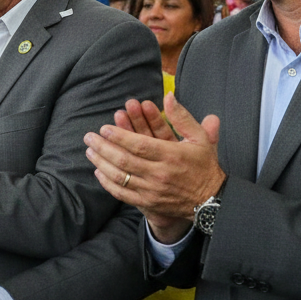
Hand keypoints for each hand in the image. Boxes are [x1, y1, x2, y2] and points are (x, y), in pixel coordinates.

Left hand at [83, 92, 224, 243]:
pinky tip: (99, 172)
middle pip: (124, 160)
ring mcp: (152, 190)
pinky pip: (122, 194)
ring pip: (120, 177)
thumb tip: (169, 96)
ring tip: (89, 151)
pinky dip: (107, 183)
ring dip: (101, 163)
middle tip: (89, 137)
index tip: (104, 128)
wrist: (211, 200)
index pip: (139, 145)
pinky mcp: (148, 203)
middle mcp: (160, 174)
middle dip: (103, 147)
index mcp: (171, 155)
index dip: (119, 136)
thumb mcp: (199, 138)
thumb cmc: (204, 165)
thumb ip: (182, 117)